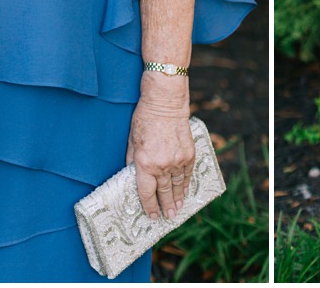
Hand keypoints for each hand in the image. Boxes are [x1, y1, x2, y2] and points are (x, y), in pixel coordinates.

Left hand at [126, 79, 193, 219]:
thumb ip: (133, 161)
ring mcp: (177, 160)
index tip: (152, 215)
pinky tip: (185, 191)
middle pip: (164, 192)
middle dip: (166, 206)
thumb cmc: (145, 119)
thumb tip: (133, 175)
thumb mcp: (131, 141)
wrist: (165, 102)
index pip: (146, 193)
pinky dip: (186, 184)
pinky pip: (187, 174)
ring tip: (178, 209)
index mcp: (145, 163)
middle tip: (169, 217)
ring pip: (178, 185)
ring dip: (178, 199)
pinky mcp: (189, 153)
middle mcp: (162, 165)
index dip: (149, 206)